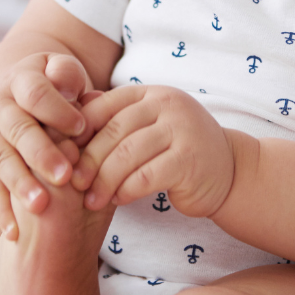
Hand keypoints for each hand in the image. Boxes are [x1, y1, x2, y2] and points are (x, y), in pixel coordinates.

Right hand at [0, 52, 102, 238]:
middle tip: (65, 175)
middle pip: (17, 130)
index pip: (35, 93)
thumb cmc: (54, 83)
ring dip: (20, 184)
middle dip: (40, 154)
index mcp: (19, 80)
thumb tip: (66, 85)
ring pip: (1, 161)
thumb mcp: (61, 68)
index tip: (82, 128)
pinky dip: (1, 210)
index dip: (58, 110)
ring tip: (41, 206)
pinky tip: (14, 232)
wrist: (16, 90)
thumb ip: (66, 73)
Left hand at [74, 86, 235, 216]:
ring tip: (91, 199)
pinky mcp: (189, 159)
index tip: (64, 156)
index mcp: (152, 93)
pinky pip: (145, 176)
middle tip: (72, 183)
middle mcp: (168, 104)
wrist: (229, 170)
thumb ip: (116, 119)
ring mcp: (182, 129)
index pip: (105, 106)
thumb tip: (68, 117)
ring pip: (127, 154)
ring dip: (104, 180)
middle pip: (114, 130)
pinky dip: (126, 191)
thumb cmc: (178, 150)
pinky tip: (117, 200)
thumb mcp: (148, 127)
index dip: (80, 131)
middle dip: (89, 159)